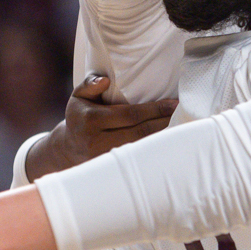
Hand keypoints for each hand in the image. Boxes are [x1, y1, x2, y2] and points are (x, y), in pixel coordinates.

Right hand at [24, 74, 177, 181]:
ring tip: (182, 126)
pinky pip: (138, 159)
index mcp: (92, 120)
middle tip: (183, 112)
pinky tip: (169, 142)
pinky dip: (155, 150)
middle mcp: (98, 141)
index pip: (130, 115)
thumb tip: (105, 80)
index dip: (155, 109)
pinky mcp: (112, 169)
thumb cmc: (79, 116)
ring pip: (141, 148)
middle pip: (140, 132)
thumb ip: (90, 84)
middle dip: (164, 122)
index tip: (174, 103)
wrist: (67, 149)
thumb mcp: (78, 97)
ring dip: (163, 138)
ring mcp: (105, 158)